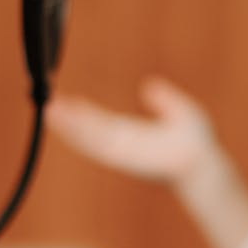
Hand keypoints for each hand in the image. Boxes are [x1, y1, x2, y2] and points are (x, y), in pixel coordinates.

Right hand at [47, 78, 247, 247]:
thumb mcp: (180, 111)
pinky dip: (78, 131)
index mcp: (132, 136)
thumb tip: (151, 86)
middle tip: (47, 107)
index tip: (65, 103)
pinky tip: (66, 121)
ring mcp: (120, 150)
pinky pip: (93, 141)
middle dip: (68, 121)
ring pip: (87, 136)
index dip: (82, 114)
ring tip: (49, 111)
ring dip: (68, 125)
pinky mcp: (119, 153)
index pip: (102, 124)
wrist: (200, 161)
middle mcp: (123, 145)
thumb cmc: (196, 144)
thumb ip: (165, 100)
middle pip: (89, 131)